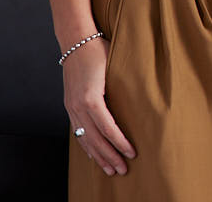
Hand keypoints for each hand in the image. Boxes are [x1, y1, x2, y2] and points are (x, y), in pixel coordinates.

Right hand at [63, 37, 135, 175]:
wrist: (75, 41)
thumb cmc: (99, 51)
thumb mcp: (115, 66)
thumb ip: (123, 86)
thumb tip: (142, 102)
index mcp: (90, 98)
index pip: (107, 128)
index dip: (120, 143)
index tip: (132, 153)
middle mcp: (78, 106)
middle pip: (95, 139)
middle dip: (110, 157)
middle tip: (123, 170)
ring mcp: (71, 107)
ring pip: (84, 139)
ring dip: (97, 156)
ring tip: (110, 169)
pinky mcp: (69, 105)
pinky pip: (76, 131)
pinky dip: (85, 146)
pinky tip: (92, 155)